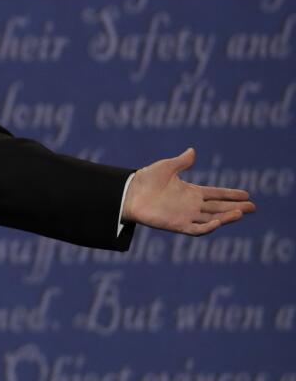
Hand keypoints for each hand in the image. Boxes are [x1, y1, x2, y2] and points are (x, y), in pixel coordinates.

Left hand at [123, 148, 254, 235]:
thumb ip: (181, 161)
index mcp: (190, 192)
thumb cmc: (145, 179)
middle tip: (253, 207)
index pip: (216, 194)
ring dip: (226, 217)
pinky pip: (196, 229)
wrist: (129, 192)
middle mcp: (191, 205)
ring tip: (241, 213)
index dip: (230, 194)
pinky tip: (219, 222)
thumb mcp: (166, 167)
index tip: (246, 194)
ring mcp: (185, 215)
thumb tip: (193, 151)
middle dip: (235, 207)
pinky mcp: (176, 224)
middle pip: (218, 207)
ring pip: (211, 219)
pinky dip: (208, 227)